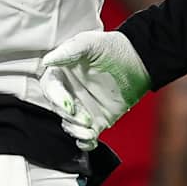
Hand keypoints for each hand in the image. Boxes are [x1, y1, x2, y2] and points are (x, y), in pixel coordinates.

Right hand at [40, 31, 150, 148]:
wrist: (139, 59)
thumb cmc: (112, 48)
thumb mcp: (90, 43)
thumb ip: (69, 51)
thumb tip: (47, 61)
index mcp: (62, 74)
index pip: (51, 89)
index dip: (57, 99)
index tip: (70, 105)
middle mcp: (69, 92)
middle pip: (59, 110)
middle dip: (70, 118)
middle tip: (85, 118)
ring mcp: (83, 108)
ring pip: (70, 125)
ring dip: (76, 132)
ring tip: (89, 133)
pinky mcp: (97, 120)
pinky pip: (86, 136)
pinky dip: (85, 142)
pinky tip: (91, 141)